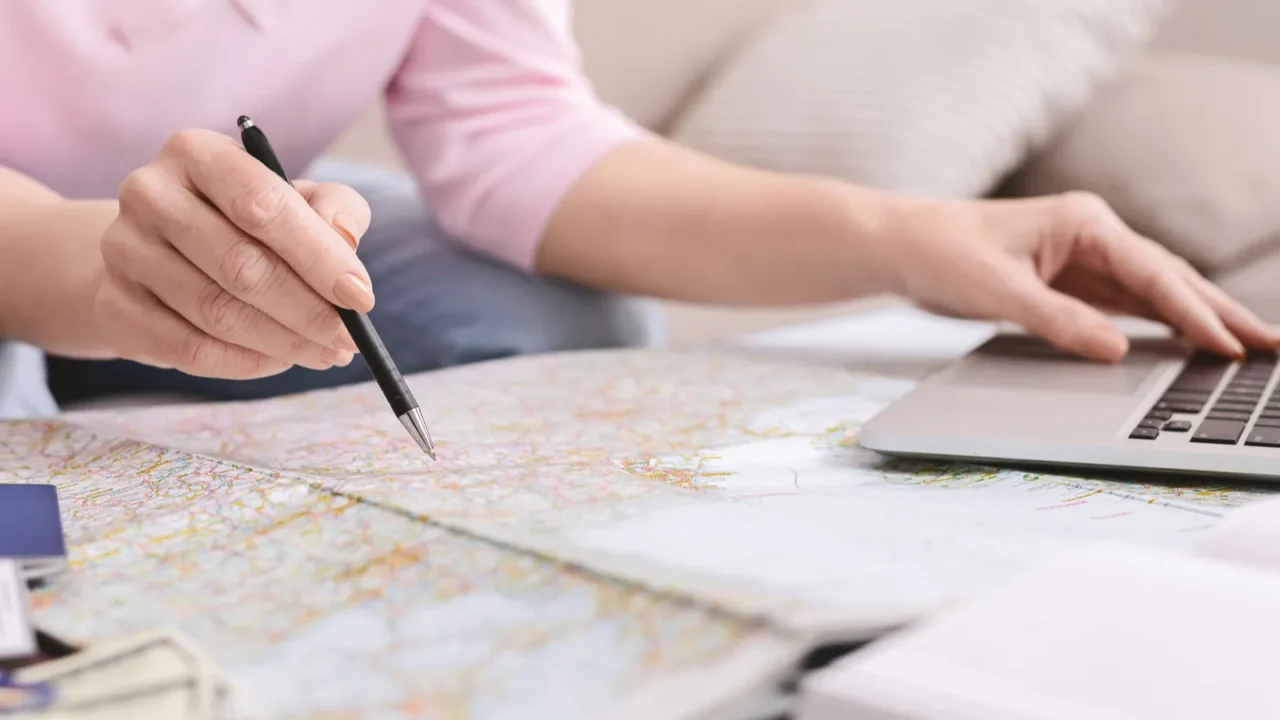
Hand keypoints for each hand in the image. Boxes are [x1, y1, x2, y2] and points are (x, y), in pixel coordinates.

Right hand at [95, 129, 373, 377]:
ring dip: (284, 343)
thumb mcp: (295, 199)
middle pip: (241, 266)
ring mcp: (122, 250)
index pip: (263, 205)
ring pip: (217, 313)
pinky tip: (279, 360)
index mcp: (196, 153)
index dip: (319, 257)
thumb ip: (334, 208)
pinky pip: (188, 349)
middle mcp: (149, 193)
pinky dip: (244, 363)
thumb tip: (346, 238)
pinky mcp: (113, 304)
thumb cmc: (243, 220)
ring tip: (326, 353)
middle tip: (349, 340)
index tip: (361, 298)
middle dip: (309, 312)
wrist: (156, 250)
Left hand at [885, 191, 1278, 361]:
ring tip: (1244, 346)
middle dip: (1219, 312)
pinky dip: (1159, 323)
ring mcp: (1082, 258)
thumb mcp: (998, 292)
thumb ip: (1059, 321)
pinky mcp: (1068, 280)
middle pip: (1169, 278)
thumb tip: (1118, 350)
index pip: (1153, 273)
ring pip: (1153, 293)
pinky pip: (1125, 304)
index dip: (1194, 312)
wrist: (900, 245)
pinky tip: (1187, 342)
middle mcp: (1091, 236)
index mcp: (1083, 223)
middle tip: (1269, 345)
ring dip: (1197, 319)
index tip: (1228, 344)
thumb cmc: (941, 253)